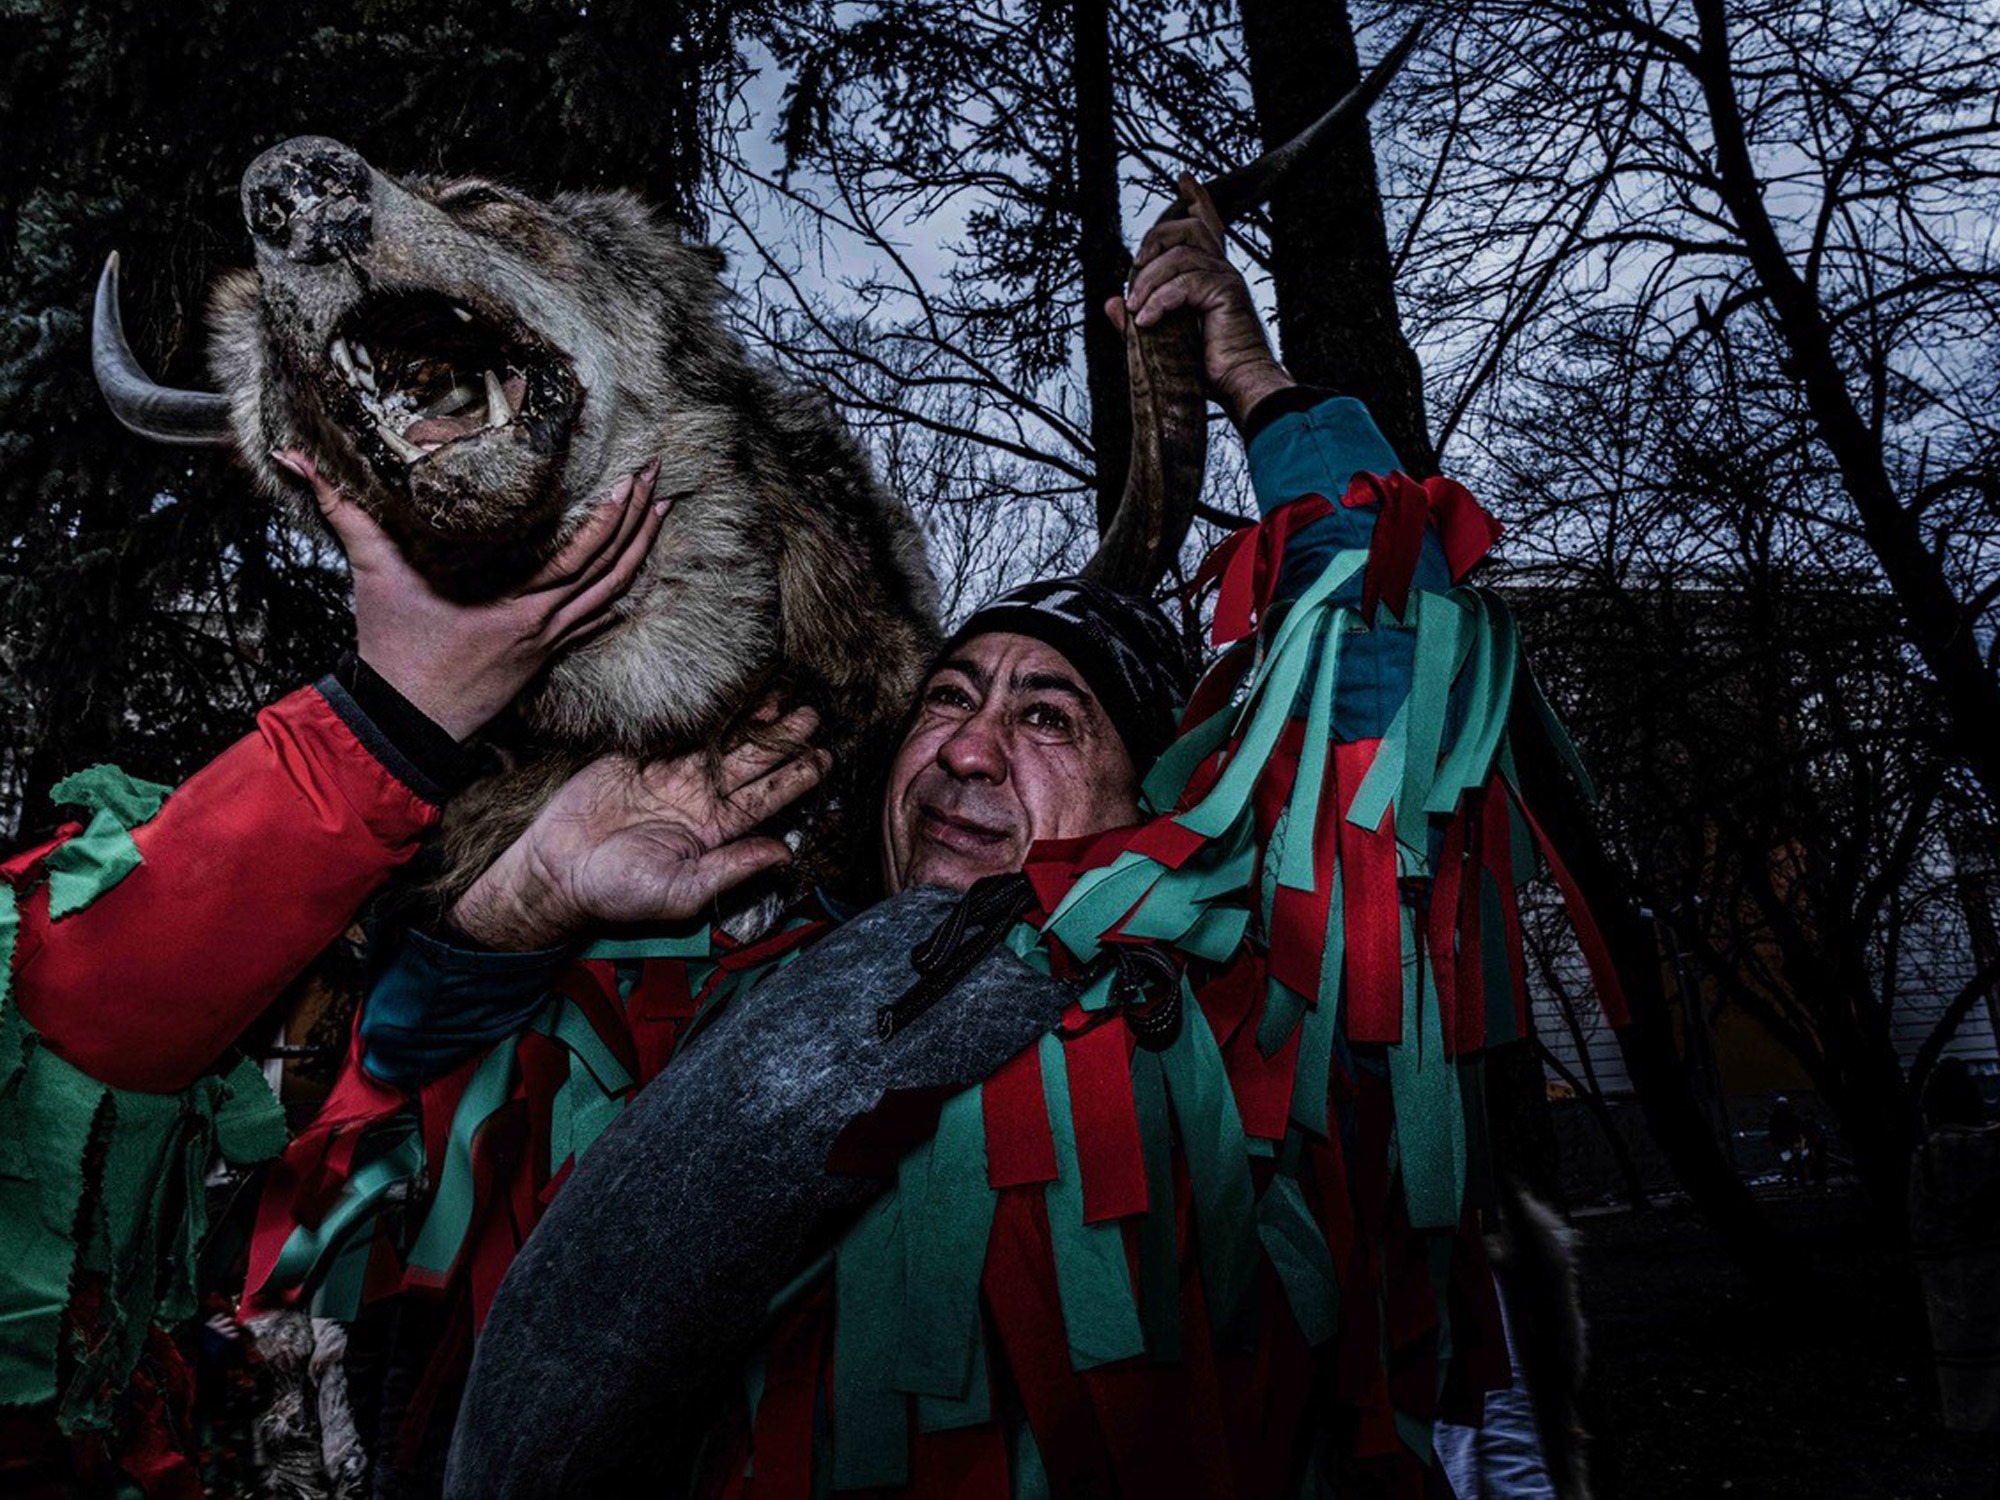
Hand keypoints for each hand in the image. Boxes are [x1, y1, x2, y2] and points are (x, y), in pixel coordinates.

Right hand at [273, 451, 669, 740]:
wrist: (404, 723)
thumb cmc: (393, 653)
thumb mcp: (371, 576)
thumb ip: (344, 512)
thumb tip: (296, 459)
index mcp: (513, 603)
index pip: (580, 553)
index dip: (611, 515)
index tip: (631, 477)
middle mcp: (541, 623)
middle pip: (608, 568)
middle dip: (637, 521)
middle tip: (660, 477)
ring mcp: (546, 643)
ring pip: (610, 593)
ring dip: (639, 552)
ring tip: (661, 513)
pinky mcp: (543, 656)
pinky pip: (593, 621)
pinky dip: (618, 594)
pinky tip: (635, 574)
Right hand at [448, 705, 829, 948]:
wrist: (557, 872)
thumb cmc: (618, 893)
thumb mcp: (682, 891)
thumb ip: (732, 869)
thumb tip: (784, 853)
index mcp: (716, 830)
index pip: (766, 799)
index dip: (797, 778)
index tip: (826, 757)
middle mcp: (699, 798)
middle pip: (751, 762)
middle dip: (782, 739)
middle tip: (812, 713)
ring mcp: (669, 775)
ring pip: (720, 740)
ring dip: (750, 718)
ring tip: (782, 694)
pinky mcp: (638, 757)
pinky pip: (675, 729)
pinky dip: (700, 710)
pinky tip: (724, 689)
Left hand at [1106, 175, 1296, 425]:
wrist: (1237, 386)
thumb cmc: (1209, 369)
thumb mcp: (1164, 339)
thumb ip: (1139, 317)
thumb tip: (1112, 302)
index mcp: (1213, 276)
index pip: (1207, 227)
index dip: (1197, 199)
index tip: (1184, 178)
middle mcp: (1223, 270)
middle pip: (1188, 229)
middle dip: (1155, 241)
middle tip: (1134, 268)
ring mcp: (1227, 279)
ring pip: (1179, 257)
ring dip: (1149, 282)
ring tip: (1137, 310)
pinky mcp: (1226, 292)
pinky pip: (1184, 283)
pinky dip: (1160, 301)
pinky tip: (1149, 320)